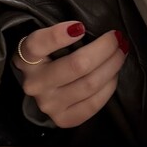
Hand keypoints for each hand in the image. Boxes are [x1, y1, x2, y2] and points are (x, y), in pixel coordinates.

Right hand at [13, 21, 129, 128]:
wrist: (43, 91)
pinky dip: (109, 87)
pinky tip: (112, 76)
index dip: (59, 35)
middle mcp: (34, 83)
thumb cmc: (50, 58)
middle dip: (105, 49)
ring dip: (112, 66)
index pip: (38, 44)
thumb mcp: (47, 41)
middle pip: (78, 65)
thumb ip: (64, 34)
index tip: (80, 27)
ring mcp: (48, 104)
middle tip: (118, 39)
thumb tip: (101, 33)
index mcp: (26, 58)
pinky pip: (94, 103)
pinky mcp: (63, 119)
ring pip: (90, 84)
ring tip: (120, 54)